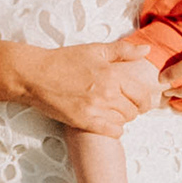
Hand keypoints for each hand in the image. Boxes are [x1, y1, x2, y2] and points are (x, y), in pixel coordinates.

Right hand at [14, 39, 163, 135]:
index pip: (142, 95)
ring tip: (111, 112)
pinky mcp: (84, 121)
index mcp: (112, 75)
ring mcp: (96, 109)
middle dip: (131, 109)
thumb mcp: (95, 50)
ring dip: (121, 118)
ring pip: (123, 121)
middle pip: (134, 111)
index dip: (145, 100)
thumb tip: (146, 50)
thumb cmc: (63, 60)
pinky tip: (106, 122)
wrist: (35, 75)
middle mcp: (107, 93)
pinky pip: (112, 132)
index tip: (140, 102)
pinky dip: (113, 130)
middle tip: (123, 106)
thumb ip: (123, 51)